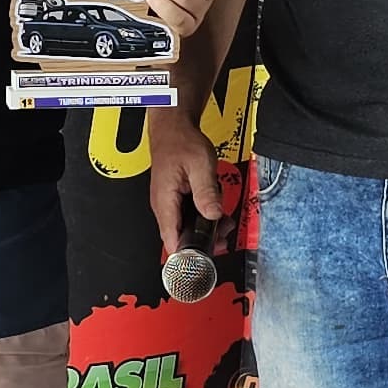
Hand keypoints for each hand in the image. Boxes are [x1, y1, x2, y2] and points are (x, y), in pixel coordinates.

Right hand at [145, 102, 225, 251]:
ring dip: (206, 230)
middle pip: (181, 238)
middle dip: (204, 243)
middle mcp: (163, 207)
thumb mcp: (200, 165)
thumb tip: (213, 214)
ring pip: (186, 229)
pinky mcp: (176, 201)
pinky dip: (204, 218)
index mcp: (164, 201)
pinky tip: (217, 213)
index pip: (171, 240)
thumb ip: (206, 192)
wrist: (173, 128)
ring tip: (225, 225)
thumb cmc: (181, 142)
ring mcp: (168, 205)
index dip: (188, 255)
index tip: (205, 258)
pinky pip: (189, 217)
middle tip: (224, 238)